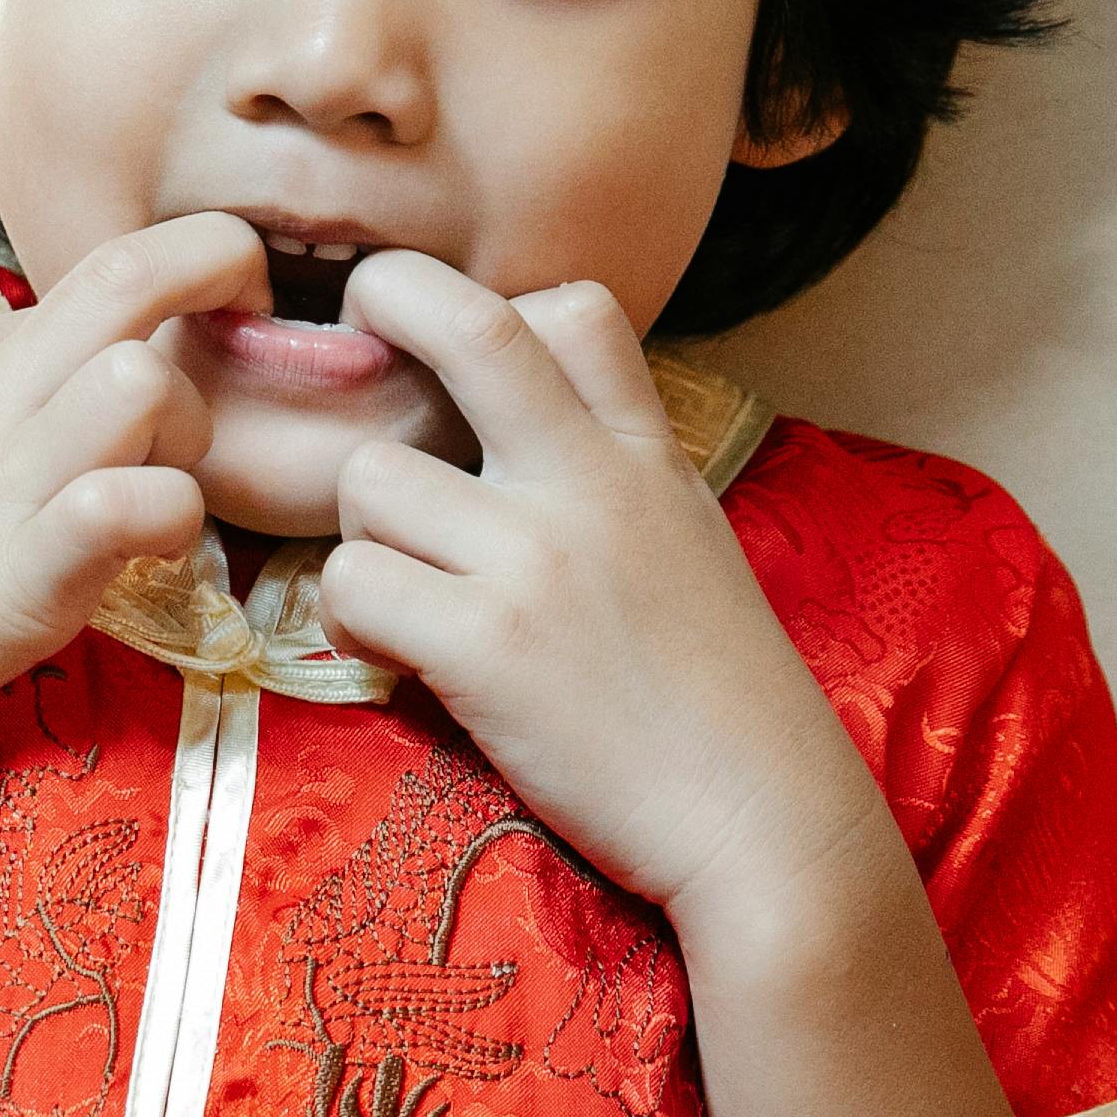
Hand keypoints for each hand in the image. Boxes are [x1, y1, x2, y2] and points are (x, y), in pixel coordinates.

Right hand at [0, 202, 268, 772]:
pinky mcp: (15, 577)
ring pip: (149, 385)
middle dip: (221, 305)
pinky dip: (164, 526)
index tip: (216, 329)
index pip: (116, 267)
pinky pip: (124, 510)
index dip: (194, 278)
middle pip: (141, 284)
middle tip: (220, 394)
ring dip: (193, 438)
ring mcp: (6, 483)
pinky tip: (146, 559)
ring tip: (169, 494)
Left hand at [316, 251, 897, 922]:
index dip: (498, 304)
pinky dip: (352, 620)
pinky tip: (397, 655)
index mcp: (648, 454)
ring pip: (369, 478)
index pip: (573, 306)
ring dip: (360, 534)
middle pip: (466, 324)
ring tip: (400, 593)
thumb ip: (615, 476)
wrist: (764, 818)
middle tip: (355, 330)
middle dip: (386, 298)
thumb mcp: (688, 542)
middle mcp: (592, 482)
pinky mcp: (484, 645)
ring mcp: (535, 558)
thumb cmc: (722, 700)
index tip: (454, 345)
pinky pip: (351, 583)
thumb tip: (529, 431)